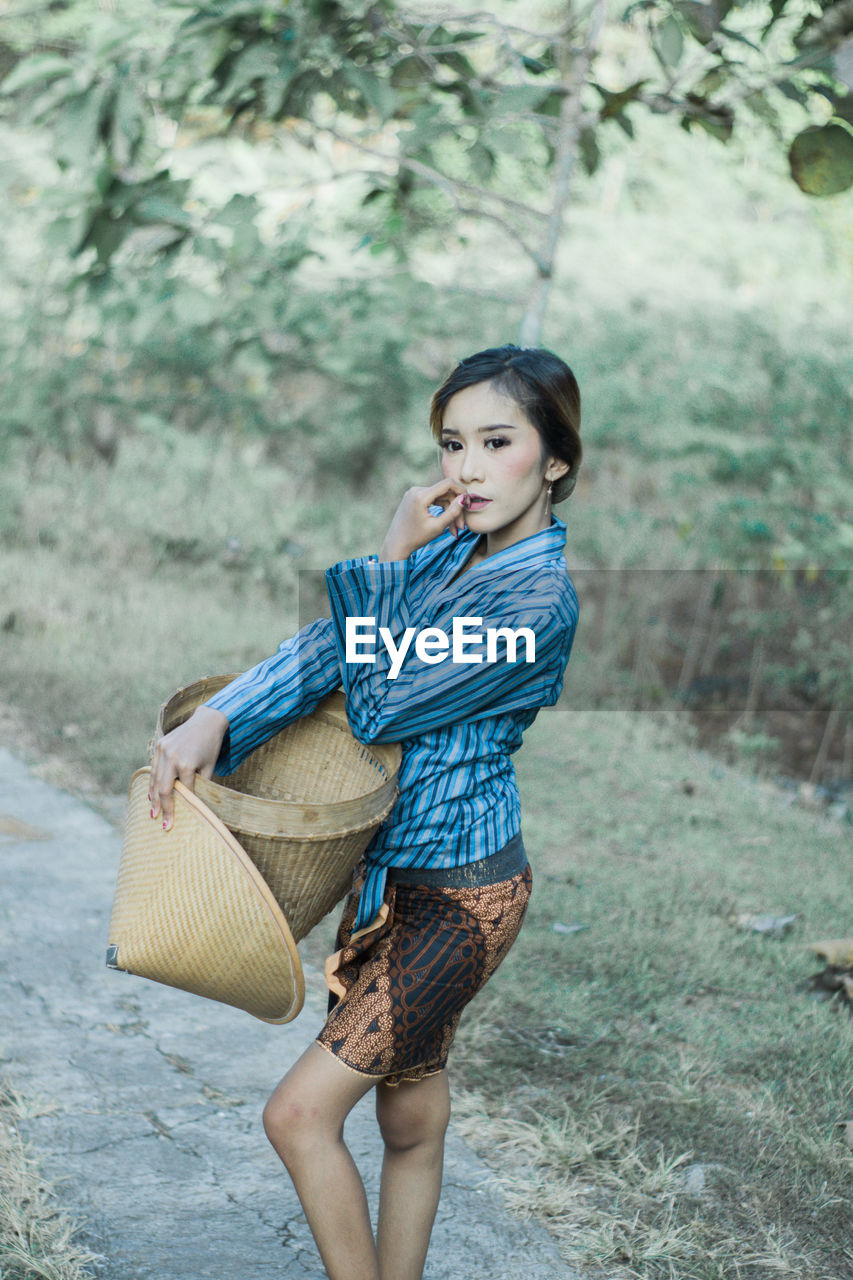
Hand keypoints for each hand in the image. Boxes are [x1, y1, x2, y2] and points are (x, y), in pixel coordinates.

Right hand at [148, 705, 229, 830]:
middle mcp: (172, 757)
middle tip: (162, 823)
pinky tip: (151, 795)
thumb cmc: (211, 746)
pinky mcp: (159, 745)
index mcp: (186, 764)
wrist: (207, 720)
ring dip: (153, 797)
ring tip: (153, 813)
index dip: (182, 806)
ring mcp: (163, 750)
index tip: (176, 821)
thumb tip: (194, 804)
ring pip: (155, 779)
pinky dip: (152, 782)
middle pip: (164, 788)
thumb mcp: (209, 767)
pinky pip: (154, 767)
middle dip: (163, 807)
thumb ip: (200, 784)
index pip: (183, 791)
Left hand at [378, 478, 467, 561]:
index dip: (461, 491)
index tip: (469, 503)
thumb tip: (464, 498)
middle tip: (461, 527)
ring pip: (440, 498)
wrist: (396, 544)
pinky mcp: (413, 498)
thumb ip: (453, 512)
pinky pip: (432, 500)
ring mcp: (414, 493)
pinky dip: (440, 511)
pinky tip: (445, 524)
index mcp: (421, 496)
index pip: (447, 483)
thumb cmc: (415, 538)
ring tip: (454, 530)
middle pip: (445, 493)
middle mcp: (416, 490)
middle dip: (455, 509)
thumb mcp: (437, 527)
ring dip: (449, 512)